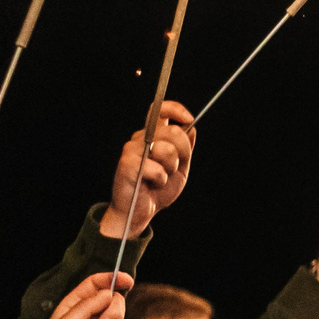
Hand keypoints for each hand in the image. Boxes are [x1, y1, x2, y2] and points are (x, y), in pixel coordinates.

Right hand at [103, 101, 196, 234]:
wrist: (140, 210)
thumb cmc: (158, 189)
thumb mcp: (180, 167)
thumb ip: (186, 148)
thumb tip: (191, 129)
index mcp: (153, 136)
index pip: (160, 111)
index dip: (175, 109)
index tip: (189, 118)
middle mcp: (141, 138)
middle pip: (174, 132)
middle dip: (183, 152)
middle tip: (173, 168)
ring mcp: (132, 149)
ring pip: (167, 149)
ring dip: (170, 169)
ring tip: (161, 177)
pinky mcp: (127, 164)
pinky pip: (157, 169)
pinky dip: (160, 180)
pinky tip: (151, 184)